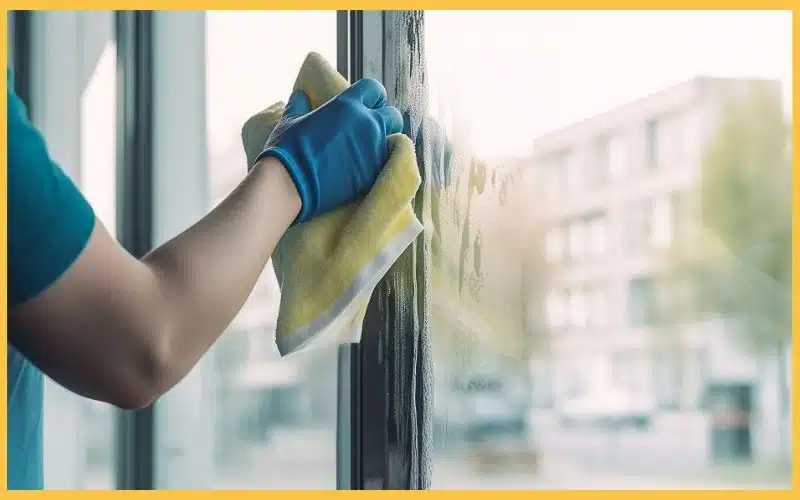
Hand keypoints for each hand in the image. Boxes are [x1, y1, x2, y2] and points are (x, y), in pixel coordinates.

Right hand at [255, 78, 403, 222]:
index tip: (366, 105)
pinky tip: (365, 169)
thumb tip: (301, 96)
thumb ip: (299, 105)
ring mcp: (373, 150)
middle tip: (371, 129)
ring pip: (393, 142)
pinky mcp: (373, 174)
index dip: (372, 96)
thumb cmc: (288, 150)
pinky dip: (378, 165)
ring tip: (368, 152)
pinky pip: (385, 165)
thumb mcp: (290, 121)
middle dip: (385, 120)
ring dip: (383, 144)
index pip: (374, 89)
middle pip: (393, 115)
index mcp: (348, 104)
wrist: (290, 184)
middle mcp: (367, 124)